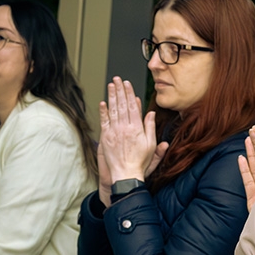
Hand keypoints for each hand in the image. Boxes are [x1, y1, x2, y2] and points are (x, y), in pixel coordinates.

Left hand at [97, 77, 167, 206]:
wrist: (126, 175)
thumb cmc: (140, 162)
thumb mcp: (151, 145)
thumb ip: (150, 127)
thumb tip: (151, 114)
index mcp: (137, 128)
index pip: (133, 106)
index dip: (130, 93)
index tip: (128, 84)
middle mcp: (125, 128)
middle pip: (122, 105)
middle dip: (120, 90)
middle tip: (117, 79)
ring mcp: (114, 132)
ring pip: (112, 110)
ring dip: (111, 96)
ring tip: (111, 86)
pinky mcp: (106, 138)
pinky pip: (104, 121)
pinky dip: (103, 111)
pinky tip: (103, 103)